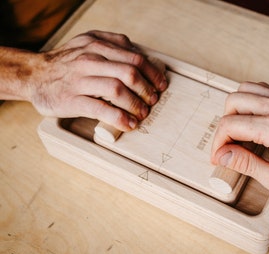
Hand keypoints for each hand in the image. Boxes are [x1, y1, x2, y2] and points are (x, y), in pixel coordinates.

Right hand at [2, 30, 167, 130]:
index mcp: (97, 45)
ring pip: (117, 90)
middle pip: (130, 73)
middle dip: (147, 89)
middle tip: (153, 100)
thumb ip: (112, 42)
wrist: (34, 75)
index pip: (135, 58)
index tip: (160, 84)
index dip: (153, 73)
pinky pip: (101, 109)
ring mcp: (80, 80)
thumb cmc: (66, 62)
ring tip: (143, 113)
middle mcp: (89, 60)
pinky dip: (120, 118)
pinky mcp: (72, 100)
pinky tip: (128, 124)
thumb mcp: (87, 41)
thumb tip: (138, 51)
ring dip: (136, 104)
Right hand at [211, 82, 268, 198]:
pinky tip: (251, 120)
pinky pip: (259, 89)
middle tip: (227, 144)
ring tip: (238, 132)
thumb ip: (246, 164)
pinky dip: (248, 102)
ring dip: (234, 110)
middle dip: (223, 125)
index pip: (230, 125)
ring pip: (244, 90)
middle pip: (233, 102)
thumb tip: (222, 155)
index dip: (217, 142)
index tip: (218, 156)